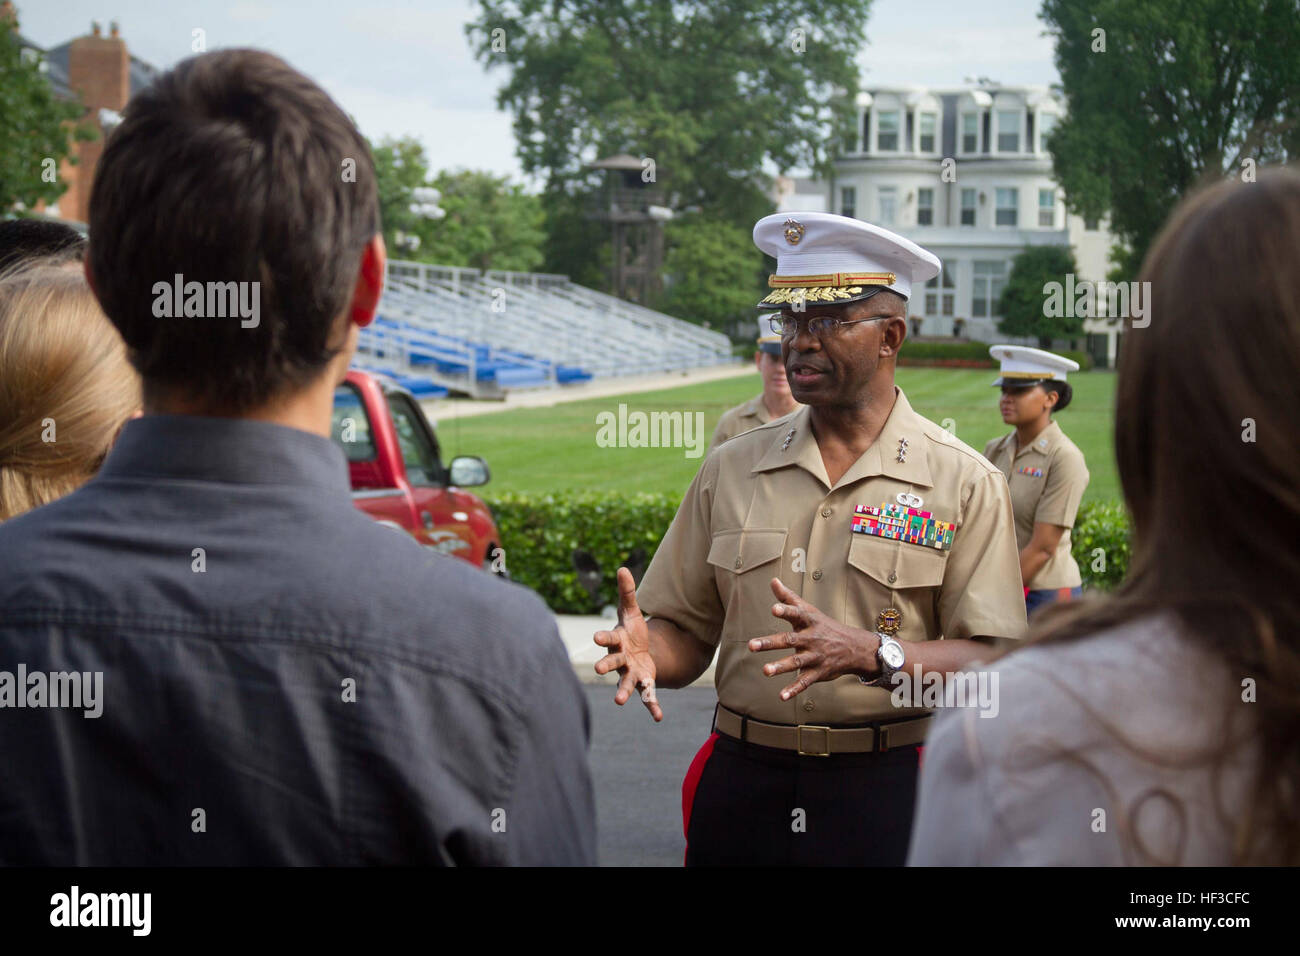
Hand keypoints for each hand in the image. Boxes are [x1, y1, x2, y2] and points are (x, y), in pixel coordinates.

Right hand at [593, 567, 662, 720]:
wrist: (640, 653)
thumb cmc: (632, 632)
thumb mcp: (632, 611)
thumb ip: (627, 593)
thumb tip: (623, 568)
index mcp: (617, 641)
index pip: (608, 639)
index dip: (603, 638)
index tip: (596, 638)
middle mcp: (621, 660)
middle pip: (612, 663)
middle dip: (606, 665)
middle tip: (597, 669)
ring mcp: (630, 674)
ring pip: (625, 683)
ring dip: (621, 691)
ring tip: (618, 701)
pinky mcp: (643, 684)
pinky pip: (647, 697)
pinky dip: (652, 707)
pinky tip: (659, 717)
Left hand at [747, 578, 878, 700]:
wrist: (854, 647)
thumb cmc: (824, 626)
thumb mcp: (809, 610)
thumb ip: (788, 598)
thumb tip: (773, 580)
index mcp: (809, 622)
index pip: (797, 614)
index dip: (786, 611)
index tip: (774, 608)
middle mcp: (812, 638)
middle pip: (790, 640)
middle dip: (771, 642)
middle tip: (751, 645)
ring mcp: (815, 656)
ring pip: (796, 662)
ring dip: (780, 667)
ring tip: (765, 670)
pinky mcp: (818, 672)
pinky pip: (805, 682)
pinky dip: (794, 689)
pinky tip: (782, 696)